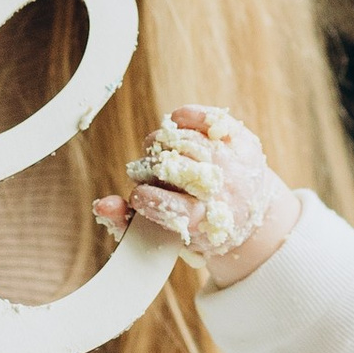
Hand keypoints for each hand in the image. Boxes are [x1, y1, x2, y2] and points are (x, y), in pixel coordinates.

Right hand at [93, 104, 297, 290]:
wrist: (251, 215)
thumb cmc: (196, 226)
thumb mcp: (167, 235)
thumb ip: (129, 223)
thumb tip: (102, 205)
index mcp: (204, 220)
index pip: (163, 203)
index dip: (143, 197)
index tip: (141, 195)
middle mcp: (223, 191)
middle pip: (170, 168)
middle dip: (150, 168)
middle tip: (151, 173)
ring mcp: (234, 163)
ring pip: (182, 140)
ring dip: (160, 144)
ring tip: (161, 154)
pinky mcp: (243, 141)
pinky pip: (206, 117)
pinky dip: (183, 118)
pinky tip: (176, 128)